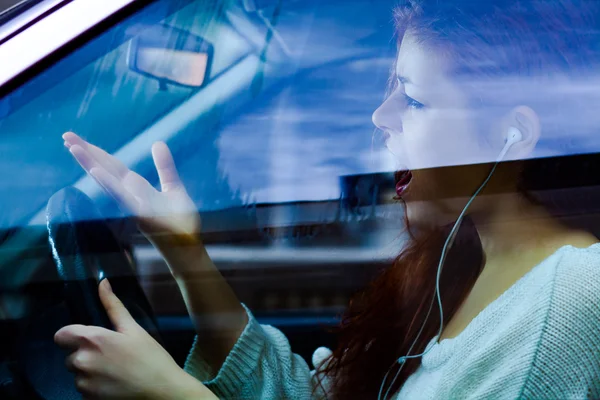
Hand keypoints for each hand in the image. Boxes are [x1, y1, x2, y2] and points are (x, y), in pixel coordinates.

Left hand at [55, 279, 217, 399]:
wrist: (161, 390)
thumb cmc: (150, 357)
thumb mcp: (133, 329)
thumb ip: (113, 306)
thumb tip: (103, 283)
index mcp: (92, 340)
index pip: (61, 335)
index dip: (72, 336)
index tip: (88, 339)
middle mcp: (82, 361)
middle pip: (71, 355)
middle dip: (86, 354)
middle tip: (111, 356)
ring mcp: (83, 383)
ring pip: (78, 374)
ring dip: (90, 372)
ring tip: (115, 371)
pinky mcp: (87, 399)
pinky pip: (84, 390)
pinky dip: (95, 387)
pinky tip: (114, 384)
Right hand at [63, 132, 200, 249]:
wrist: (187, 245)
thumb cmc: (179, 220)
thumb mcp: (173, 187)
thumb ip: (164, 166)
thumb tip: (157, 142)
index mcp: (135, 187)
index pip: (112, 165)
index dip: (96, 151)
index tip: (75, 139)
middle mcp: (129, 195)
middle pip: (105, 169)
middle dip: (86, 153)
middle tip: (65, 135)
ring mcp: (133, 204)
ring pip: (108, 181)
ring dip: (91, 165)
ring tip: (73, 147)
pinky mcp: (141, 214)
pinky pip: (123, 197)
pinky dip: (109, 184)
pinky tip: (96, 171)